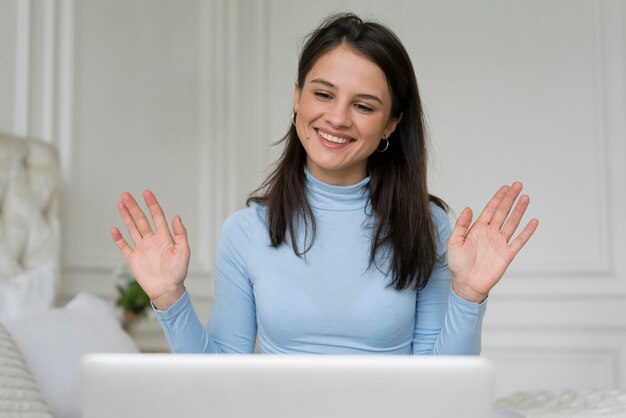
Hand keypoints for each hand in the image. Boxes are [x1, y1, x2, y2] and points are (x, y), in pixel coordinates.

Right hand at [111, 190, 189, 309]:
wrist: (167, 290)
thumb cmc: (178, 272)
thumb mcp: (183, 251)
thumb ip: (180, 234)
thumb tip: (177, 217)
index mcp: (164, 237)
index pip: (157, 216)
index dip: (152, 204)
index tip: (146, 193)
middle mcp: (152, 240)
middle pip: (141, 220)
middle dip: (134, 207)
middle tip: (126, 194)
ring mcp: (142, 249)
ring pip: (132, 229)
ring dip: (126, 217)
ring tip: (120, 204)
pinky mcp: (133, 259)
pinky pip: (124, 246)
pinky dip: (118, 238)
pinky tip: (114, 229)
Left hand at [447, 182, 538, 302]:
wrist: (466, 284)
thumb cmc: (458, 264)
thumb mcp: (454, 242)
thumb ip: (461, 225)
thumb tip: (468, 208)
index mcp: (478, 229)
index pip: (490, 210)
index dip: (498, 198)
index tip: (505, 188)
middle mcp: (490, 233)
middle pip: (503, 212)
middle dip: (510, 199)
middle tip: (518, 185)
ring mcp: (500, 243)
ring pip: (512, 223)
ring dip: (519, 211)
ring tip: (525, 198)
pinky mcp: (507, 255)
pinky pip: (519, 241)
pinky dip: (527, 232)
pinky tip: (533, 221)